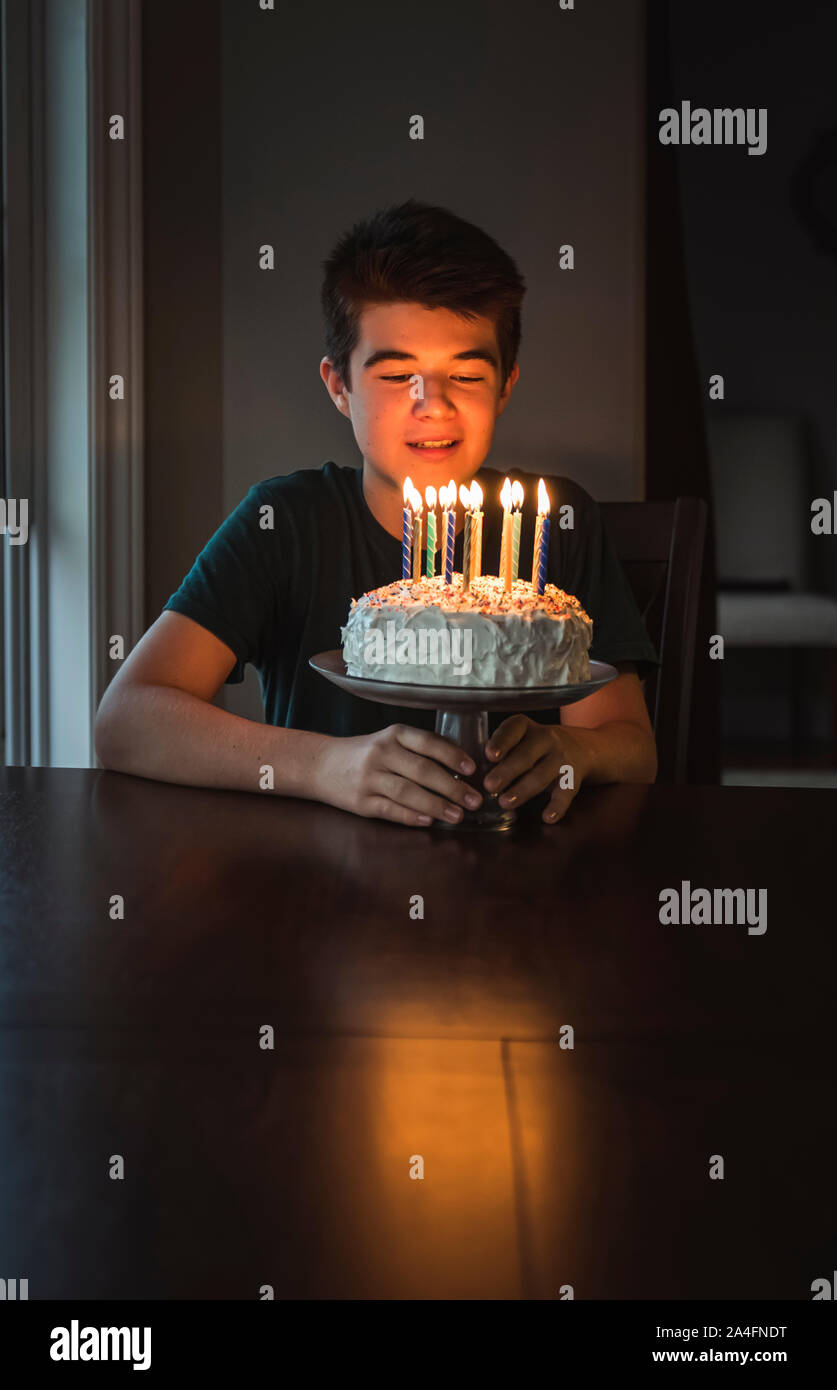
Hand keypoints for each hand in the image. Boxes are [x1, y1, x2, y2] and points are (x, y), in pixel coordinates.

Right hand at [317, 724, 483, 826]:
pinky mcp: (361, 802)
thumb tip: (462, 767)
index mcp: (394, 735)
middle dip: (453, 787)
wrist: (321, 765)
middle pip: (422, 770)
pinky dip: (411, 816)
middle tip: (475, 800)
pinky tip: (429, 821)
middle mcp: (381, 753)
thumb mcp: (390, 741)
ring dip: (436, 805)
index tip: (472, 769)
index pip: (428, 742)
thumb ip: (420, 750)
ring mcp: (369, 778)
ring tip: (458, 815)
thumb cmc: (366, 753)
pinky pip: (390, 810)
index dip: (452, 755)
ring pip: (408, 792)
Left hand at [483, 716, 588, 822]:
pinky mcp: (574, 777)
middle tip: (489, 785)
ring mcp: (561, 758)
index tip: (489, 755)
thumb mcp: (519, 739)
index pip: (513, 729)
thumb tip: (470, 774)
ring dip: (524, 789)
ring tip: (506, 803)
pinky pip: (566, 792)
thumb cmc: (535, 746)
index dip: (501, 742)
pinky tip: (547, 817)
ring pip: (542, 774)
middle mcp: (545, 738)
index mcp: (525, 727)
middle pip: (525, 755)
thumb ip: (499, 751)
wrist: (581, 747)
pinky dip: (558, 806)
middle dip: (507, 771)